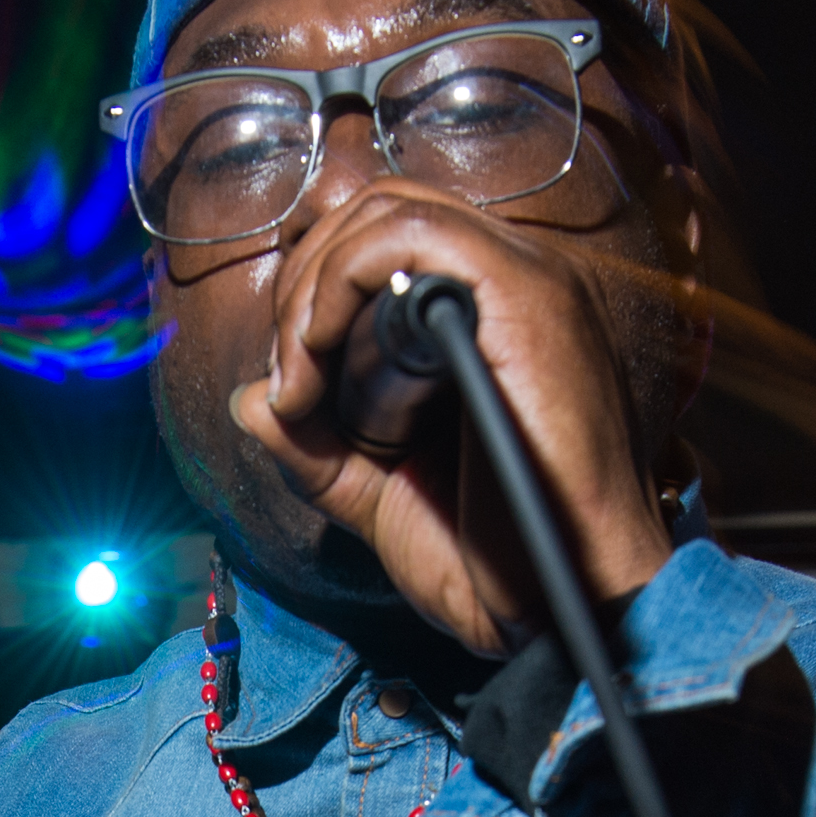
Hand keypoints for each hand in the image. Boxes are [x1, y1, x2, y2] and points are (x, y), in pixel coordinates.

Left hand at [231, 182, 678, 655]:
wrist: (565, 607)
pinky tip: (319, 356)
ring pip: (387, 211)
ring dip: (313, 285)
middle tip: (286, 377)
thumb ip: (315, 445)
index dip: (315, 282)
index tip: (289, 374)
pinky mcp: (528, 298)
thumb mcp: (379, 495)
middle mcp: (513, 281)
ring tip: (298, 375)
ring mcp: (528, 281)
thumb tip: (251, 400)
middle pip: (378, 208)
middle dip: (303, 281)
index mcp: (490, 314)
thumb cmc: (497, 562)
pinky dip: (340, 282)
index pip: (386, 235)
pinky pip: (411, 237)